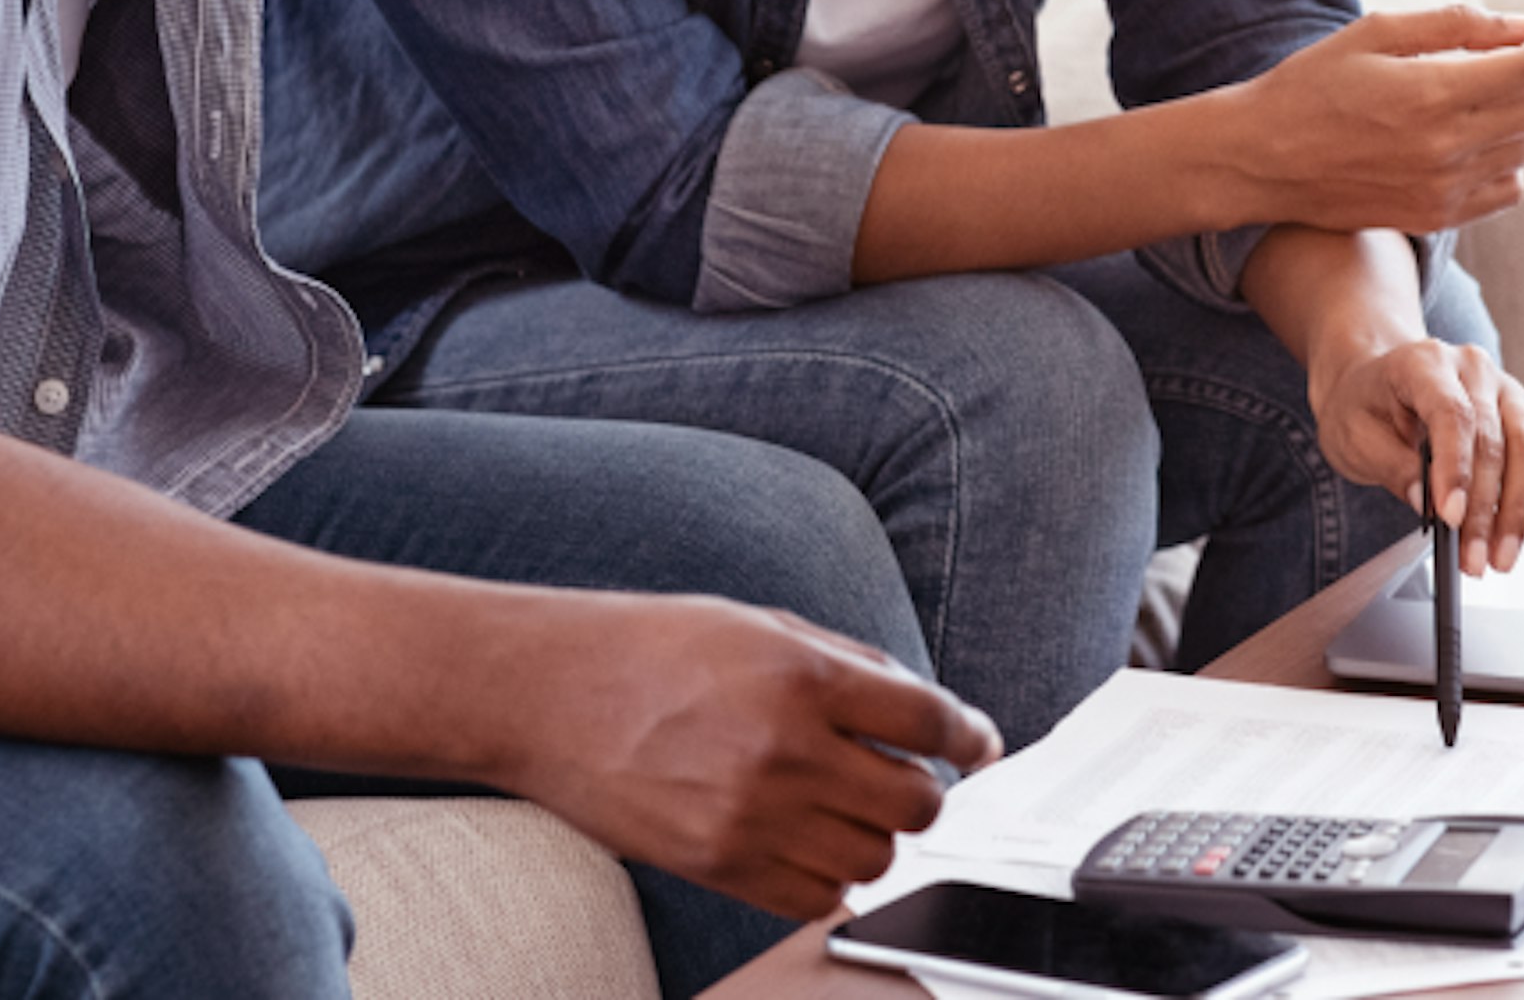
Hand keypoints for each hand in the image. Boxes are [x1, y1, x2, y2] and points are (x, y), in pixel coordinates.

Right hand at [499, 595, 999, 920]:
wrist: (546, 695)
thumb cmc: (650, 648)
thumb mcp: (760, 625)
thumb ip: (851, 666)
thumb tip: (929, 708)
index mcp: (801, 677)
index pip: (928, 720)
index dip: (969, 735)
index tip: (977, 744)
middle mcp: (784, 751)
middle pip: (916, 802)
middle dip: (924, 790)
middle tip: (902, 775)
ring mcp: (750, 817)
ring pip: (874, 858)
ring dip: (876, 835)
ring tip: (843, 805)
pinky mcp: (717, 865)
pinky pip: (816, 899)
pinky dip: (828, 877)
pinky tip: (807, 840)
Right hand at [1222, 7, 1523, 234]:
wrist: (1259, 159)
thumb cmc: (1313, 84)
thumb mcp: (1377, 32)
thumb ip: (1460, 24)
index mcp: (1431, 93)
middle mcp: (1445, 148)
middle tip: (1514, 54)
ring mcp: (1444, 190)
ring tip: (1486, 93)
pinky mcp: (1436, 216)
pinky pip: (1509, 189)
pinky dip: (1508, 158)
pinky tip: (1473, 137)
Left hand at [1308, 338, 1523, 576]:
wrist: (1374, 380)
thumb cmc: (1362, 405)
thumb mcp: (1354, 437)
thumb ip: (1393, 467)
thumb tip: (1429, 502)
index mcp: (1424, 364)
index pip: (1451, 415)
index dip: (1455, 469)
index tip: (1450, 517)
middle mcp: (1471, 368)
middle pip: (1493, 439)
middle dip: (1485, 509)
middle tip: (1474, 559)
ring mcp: (1504, 384)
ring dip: (1519, 506)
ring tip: (1503, 554)